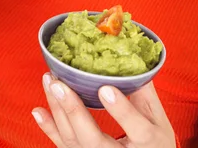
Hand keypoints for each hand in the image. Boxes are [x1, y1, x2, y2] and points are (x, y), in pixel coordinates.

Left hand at [32, 73, 175, 146]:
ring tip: (50, 81)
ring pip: (74, 141)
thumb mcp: (159, 120)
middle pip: (94, 140)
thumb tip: (133, 57)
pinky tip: (38, 110)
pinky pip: (63, 146)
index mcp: (148, 143)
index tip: (105, 88)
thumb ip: (146, 92)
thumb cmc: (156, 144)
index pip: (136, 128)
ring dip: (58, 111)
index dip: (120, 109)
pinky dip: (49, 128)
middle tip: (59, 84)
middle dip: (73, 111)